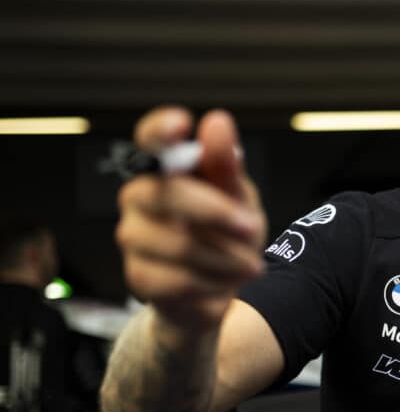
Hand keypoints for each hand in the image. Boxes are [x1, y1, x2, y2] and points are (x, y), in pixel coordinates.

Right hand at [115, 106, 266, 331]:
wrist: (219, 290)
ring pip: (179, 245)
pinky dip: (214, 283)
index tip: (182, 124)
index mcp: (167, 169)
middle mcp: (140, 196)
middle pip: (168, 194)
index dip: (160, 128)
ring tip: (248, 264)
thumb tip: (217, 122)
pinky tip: (223, 282)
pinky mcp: (139, 276)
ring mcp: (134, 236)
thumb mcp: (238, 199)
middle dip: (218, 213)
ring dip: (226, 258)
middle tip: (253, 228)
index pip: (151, 138)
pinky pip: (179, 280)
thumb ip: (226, 167)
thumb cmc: (227, 234)